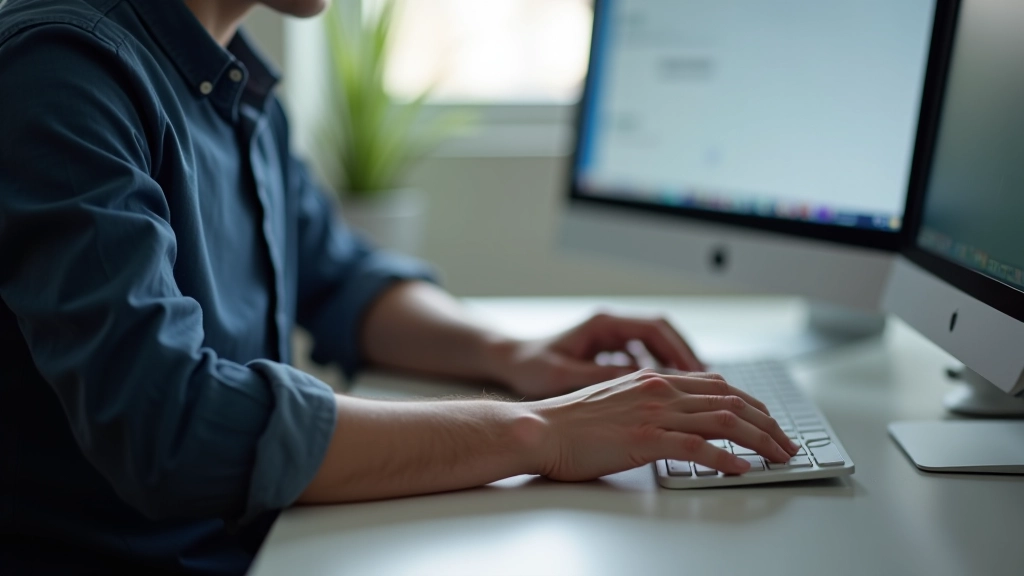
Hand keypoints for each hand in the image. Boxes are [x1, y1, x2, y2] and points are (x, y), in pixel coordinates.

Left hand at [491, 312, 704, 398]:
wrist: (506, 362)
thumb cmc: (530, 368)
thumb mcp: (566, 375)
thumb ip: (604, 377)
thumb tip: (644, 382)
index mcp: (603, 323)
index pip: (654, 328)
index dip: (679, 350)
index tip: (697, 373)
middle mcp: (609, 325)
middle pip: (662, 333)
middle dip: (685, 357)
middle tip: (707, 384)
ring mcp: (609, 336)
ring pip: (655, 345)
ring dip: (674, 365)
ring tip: (693, 392)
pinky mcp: (606, 351)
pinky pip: (643, 356)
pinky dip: (658, 372)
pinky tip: (666, 395)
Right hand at [523, 369, 798, 479]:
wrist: (539, 427)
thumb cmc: (571, 422)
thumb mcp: (618, 402)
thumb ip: (650, 405)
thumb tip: (678, 419)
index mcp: (654, 380)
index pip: (717, 385)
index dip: (750, 403)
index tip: (769, 420)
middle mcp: (659, 389)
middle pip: (729, 400)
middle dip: (766, 422)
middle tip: (786, 442)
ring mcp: (653, 412)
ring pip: (722, 420)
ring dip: (758, 439)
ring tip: (778, 456)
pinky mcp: (643, 438)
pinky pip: (696, 446)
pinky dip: (725, 458)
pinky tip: (742, 469)